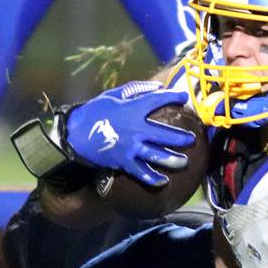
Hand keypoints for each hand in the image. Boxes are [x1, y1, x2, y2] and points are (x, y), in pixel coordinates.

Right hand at [64, 81, 194, 185]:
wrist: (75, 134)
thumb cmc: (95, 111)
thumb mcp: (113, 95)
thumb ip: (137, 89)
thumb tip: (158, 86)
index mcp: (133, 110)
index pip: (158, 101)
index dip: (173, 97)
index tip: (184, 97)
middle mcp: (136, 130)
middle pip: (165, 135)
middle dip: (181, 138)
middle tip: (192, 140)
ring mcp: (131, 148)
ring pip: (158, 156)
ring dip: (173, 160)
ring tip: (184, 162)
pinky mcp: (124, 162)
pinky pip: (142, 172)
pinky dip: (153, 178)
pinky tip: (163, 181)